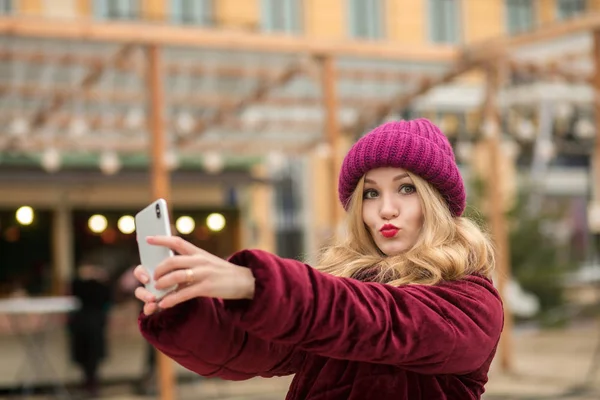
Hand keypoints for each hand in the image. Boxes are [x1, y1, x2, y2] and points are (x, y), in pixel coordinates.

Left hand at [133, 236, 254, 314]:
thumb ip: (190, 263)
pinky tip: (164, 304)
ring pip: (176, 276)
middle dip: (158, 269)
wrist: (244, 280)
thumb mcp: (207, 262)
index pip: (177, 242)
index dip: (161, 239)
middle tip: (153, 277)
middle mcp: (200, 260)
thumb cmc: (222, 272)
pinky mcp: (206, 287)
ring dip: (162, 283)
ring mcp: (203, 273)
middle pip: (172, 261)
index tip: (147, 238)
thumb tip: (170, 270)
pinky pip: (184, 293)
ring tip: (157, 289)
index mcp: (198, 252)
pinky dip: (171, 300)